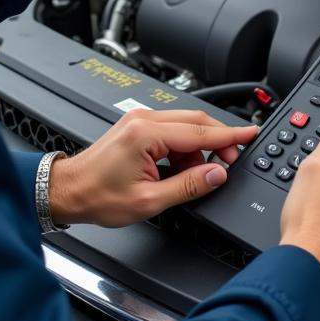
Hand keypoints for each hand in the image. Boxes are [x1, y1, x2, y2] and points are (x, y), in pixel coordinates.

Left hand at [48, 108, 258, 227]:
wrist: (69, 191)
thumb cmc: (98, 196)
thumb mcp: (149, 200)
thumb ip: (189, 185)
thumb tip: (217, 174)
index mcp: (146, 133)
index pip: (200, 131)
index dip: (230, 136)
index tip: (250, 134)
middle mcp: (143, 119)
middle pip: (196, 121)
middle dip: (218, 141)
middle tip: (230, 162)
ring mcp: (139, 120)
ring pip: (185, 126)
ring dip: (198, 148)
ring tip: (194, 176)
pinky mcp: (137, 127)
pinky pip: (171, 130)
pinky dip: (182, 148)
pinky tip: (178, 169)